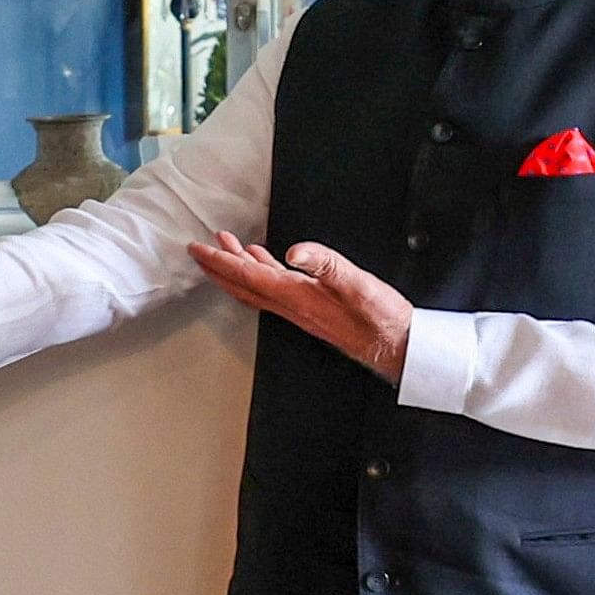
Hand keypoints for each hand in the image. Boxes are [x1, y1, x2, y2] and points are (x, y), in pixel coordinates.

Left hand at [187, 231, 409, 381]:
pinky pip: (275, 291)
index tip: (198, 249)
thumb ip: (326, 265)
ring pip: (256, 288)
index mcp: (298, 297)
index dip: (221, 261)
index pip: (249, 275)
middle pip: (244, 285)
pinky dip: (262, 273)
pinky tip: (265, 262)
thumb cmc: (381, 318)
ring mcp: (300, 310)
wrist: (395, 345)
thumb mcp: (358, 284)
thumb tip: (294, 251)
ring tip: (224, 249)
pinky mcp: (311, 310)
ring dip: (236, 269)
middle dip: (218, 267)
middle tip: (199, 249)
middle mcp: (293, 306)